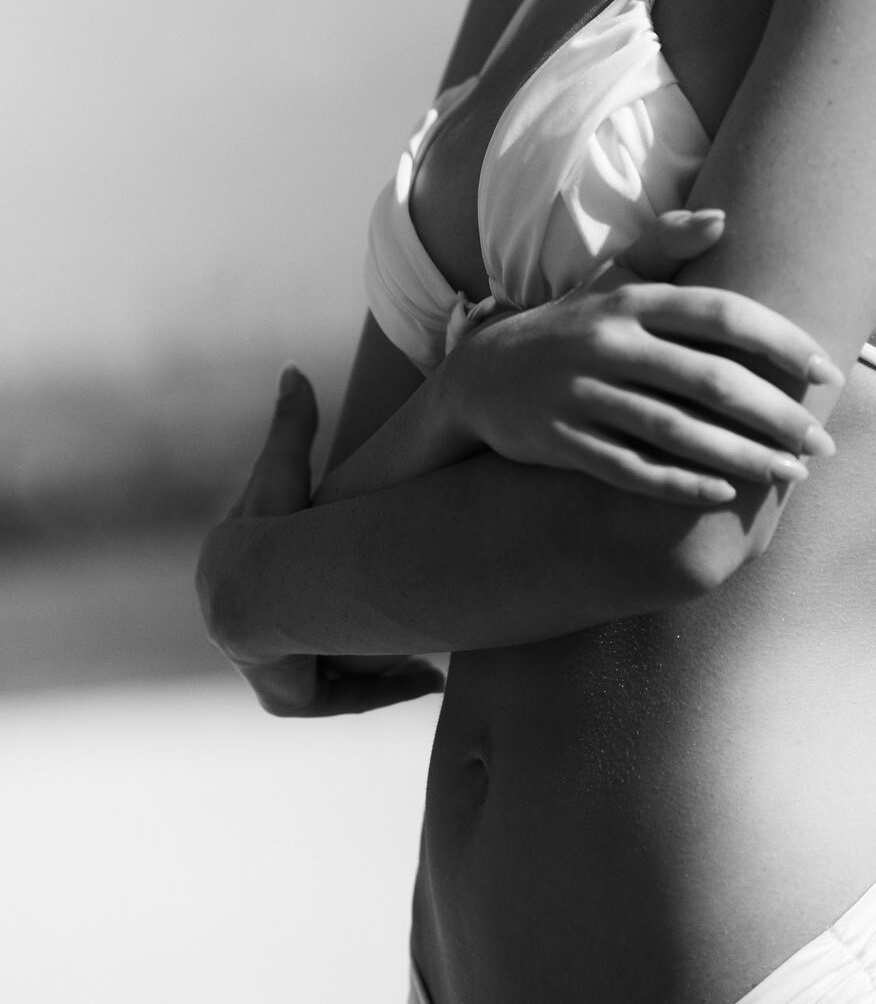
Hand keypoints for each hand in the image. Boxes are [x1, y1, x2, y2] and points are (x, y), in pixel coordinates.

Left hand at [197, 365, 444, 715]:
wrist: (250, 592)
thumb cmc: (267, 527)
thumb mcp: (285, 472)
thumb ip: (292, 425)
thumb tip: (292, 367)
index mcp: (250, 575)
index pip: (294, 576)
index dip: (331, 570)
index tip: (377, 572)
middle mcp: (257, 627)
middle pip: (323, 628)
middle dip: (367, 629)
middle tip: (424, 619)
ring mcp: (270, 669)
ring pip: (338, 669)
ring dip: (382, 665)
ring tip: (434, 654)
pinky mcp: (286, 699)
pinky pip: (337, 699)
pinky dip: (383, 692)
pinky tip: (430, 682)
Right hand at [443, 209, 843, 504]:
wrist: (480, 376)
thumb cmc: (571, 325)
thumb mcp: (612, 278)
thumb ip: (666, 243)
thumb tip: (724, 217)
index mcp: (631, 302)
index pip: (719, 313)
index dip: (778, 340)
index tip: (824, 370)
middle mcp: (608, 344)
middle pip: (708, 379)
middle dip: (775, 413)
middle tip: (822, 440)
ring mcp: (582, 395)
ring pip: (676, 431)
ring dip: (741, 456)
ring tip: (791, 473)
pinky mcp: (562, 442)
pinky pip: (630, 470)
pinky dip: (679, 484)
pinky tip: (725, 494)